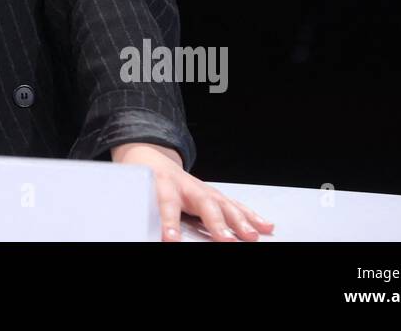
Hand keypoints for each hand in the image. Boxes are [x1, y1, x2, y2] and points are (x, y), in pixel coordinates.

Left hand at [110, 142, 274, 241]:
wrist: (152, 159)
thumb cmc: (145, 180)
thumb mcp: (136, 192)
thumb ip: (140, 210)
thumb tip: (136, 229)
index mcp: (162, 185)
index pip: (166, 204)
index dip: (169, 223)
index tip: (171, 239)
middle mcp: (187, 186)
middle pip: (205, 205)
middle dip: (217, 224)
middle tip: (226, 241)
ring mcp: (204, 189)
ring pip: (225, 204)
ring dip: (240, 222)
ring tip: (251, 237)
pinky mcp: (215, 194)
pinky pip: (235, 205)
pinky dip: (251, 216)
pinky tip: (265, 227)